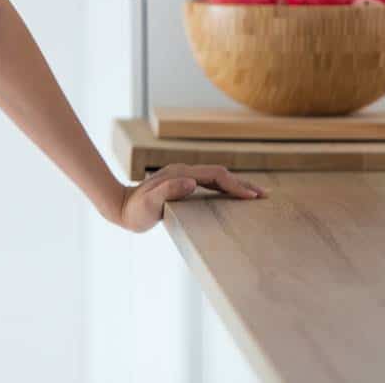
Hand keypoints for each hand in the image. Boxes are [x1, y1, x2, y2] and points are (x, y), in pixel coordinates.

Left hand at [116, 163, 268, 232]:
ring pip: (216, 178)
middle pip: (220, 174)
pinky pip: (209, 184)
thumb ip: (168, 191)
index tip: (252, 196)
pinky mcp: (182, 184)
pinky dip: (225, 188)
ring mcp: (183, 177)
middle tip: (264, 195)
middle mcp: (184, 172)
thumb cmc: (134, 211)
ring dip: (236, 185)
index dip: (235, 185)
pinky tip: (232, 196)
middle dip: (243, 184)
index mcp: (181, 174)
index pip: (215, 176)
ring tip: (255, 195)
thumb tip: (192, 183)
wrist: (120, 207)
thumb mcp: (149, 204)